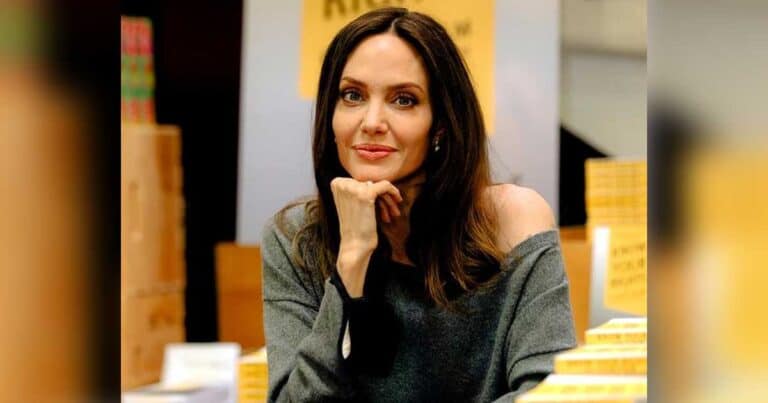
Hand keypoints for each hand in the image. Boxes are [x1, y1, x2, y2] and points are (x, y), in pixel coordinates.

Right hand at [330, 177, 401, 296]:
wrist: (354, 246)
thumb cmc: (355, 228)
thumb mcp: (351, 204)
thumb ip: (357, 189)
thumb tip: (370, 181)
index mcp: (336, 183)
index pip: (361, 181)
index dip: (371, 193)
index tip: (378, 207)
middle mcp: (342, 183)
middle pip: (370, 183)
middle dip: (382, 197)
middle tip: (391, 211)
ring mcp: (353, 188)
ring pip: (378, 186)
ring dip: (387, 200)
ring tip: (393, 213)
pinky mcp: (366, 193)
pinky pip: (385, 185)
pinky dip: (394, 192)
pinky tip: (398, 201)